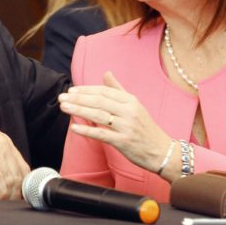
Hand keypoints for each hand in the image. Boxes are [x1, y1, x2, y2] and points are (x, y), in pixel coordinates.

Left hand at [58, 72, 172, 174]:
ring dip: (79, 110)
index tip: (71, 90)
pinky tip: (74, 127)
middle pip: (99, 101)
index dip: (86, 90)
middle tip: (62, 97)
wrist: (163, 151)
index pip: (104, 92)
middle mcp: (129, 111)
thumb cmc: (146, 128)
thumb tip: (106, 73)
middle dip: (79, 98)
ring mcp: (126, 126)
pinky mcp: (124, 142)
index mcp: (131, 101)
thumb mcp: (135, 105)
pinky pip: (102, 134)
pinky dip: (87, 130)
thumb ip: (119, 89)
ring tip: (64, 107)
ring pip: (99, 115)